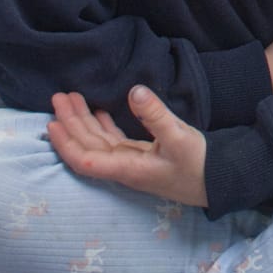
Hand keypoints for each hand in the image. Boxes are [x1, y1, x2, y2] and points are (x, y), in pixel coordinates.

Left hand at [48, 87, 208, 207]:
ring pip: (99, 142)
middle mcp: (124, 167)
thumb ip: (155, 115)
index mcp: (128, 168)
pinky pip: (114, 141)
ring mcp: (132, 162)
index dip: (66, 144)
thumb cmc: (200, 165)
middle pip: (87, 147)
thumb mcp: (179, 137)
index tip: (52, 123)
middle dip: (70, 123)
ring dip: (83, 122)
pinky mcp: (142, 156)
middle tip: (58, 97)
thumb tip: (134, 91)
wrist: (219, 181)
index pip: (86, 161)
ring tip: (70, 99)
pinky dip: (102, 125)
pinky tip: (97, 112)